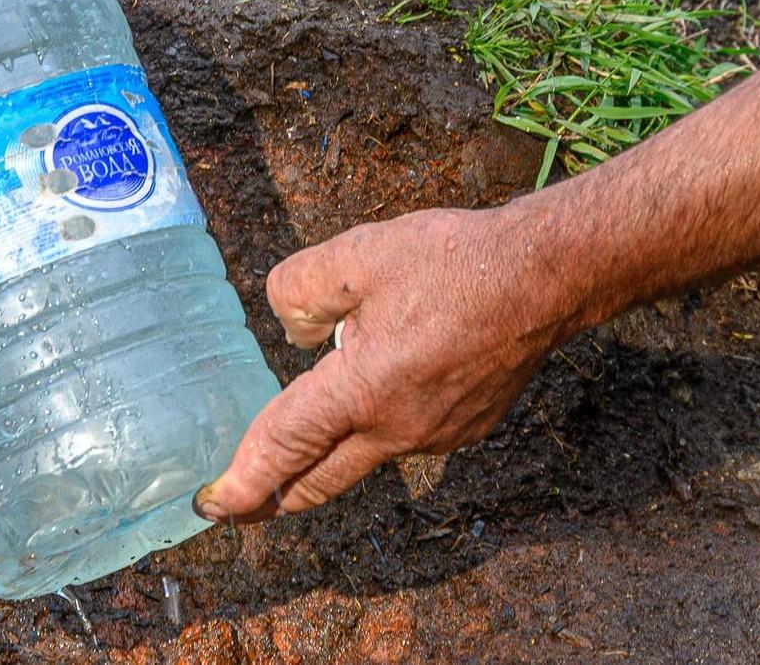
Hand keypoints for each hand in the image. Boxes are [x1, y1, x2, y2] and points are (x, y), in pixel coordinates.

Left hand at [194, 203, 575, 520]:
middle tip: (239, 503)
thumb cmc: (454, 263)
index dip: (243, 481)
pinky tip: (378, 384)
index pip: (286, 447)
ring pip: (364, 455)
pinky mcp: (467, 427)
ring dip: (328, 450)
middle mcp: (398, 429)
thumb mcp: (356, 256)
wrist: (548, 277)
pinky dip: (376, 424)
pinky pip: (404, 435)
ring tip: (299, 429)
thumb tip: (293, 329)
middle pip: (321, 480)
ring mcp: (436, 434)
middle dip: (275, 498)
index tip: (211, 505)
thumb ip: (300, 291)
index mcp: (363, 392)